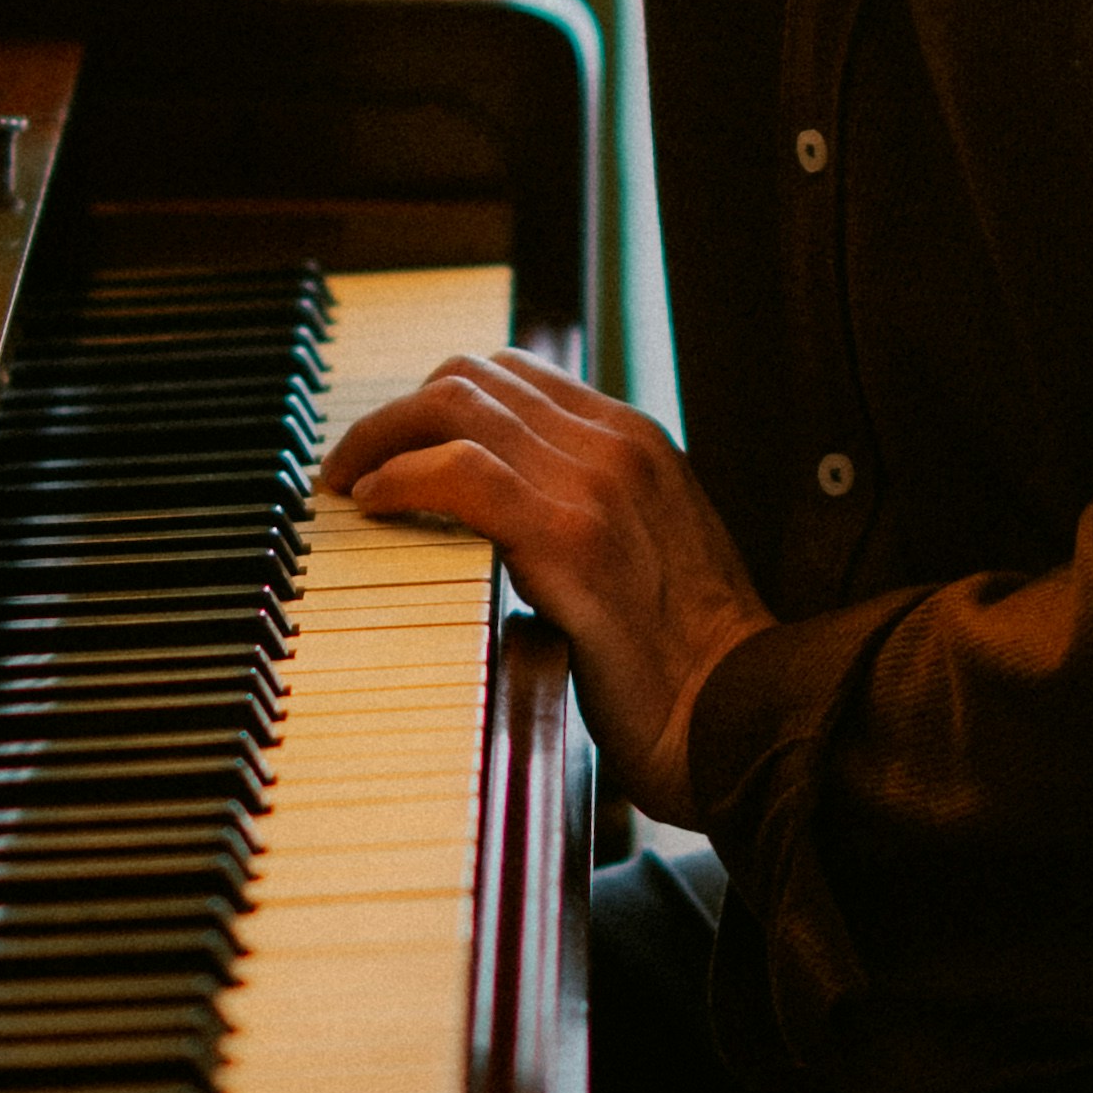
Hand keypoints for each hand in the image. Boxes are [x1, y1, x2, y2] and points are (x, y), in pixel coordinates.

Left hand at [319, 351, 770, 820]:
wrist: (741, 717)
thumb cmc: (689, 666)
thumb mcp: (646, 557)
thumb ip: (589, 516)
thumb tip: (500, 517)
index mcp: (636, 443)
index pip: (515, 375)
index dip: (438, 401)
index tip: (395, 446)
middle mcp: (616, 445)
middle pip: (474, 376)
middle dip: (398, 412)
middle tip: (355, 465)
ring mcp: (596, 484)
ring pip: (457, 404)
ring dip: (382, 436)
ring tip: (350, 483)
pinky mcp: (570, 539)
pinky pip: (460, 473)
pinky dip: (401, 477)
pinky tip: (375, 506)